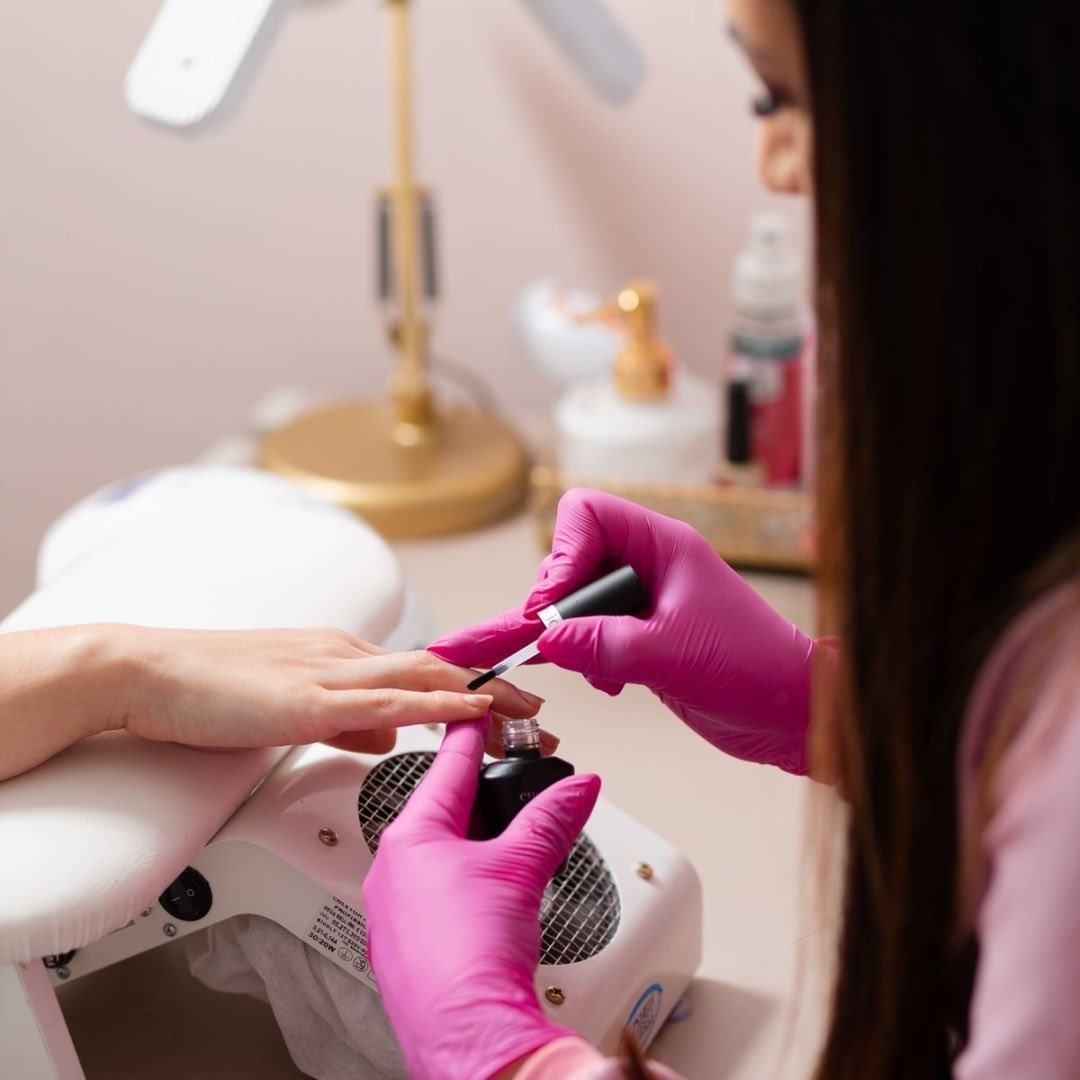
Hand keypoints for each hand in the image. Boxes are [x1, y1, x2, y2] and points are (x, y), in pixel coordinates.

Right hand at [112, 625, 544, 754]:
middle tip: (540, 716)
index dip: (472, 686)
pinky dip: (438, 707)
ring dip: (484, 699)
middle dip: (496, 695)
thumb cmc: (205, 690)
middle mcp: (343, 654)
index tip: (509, 705)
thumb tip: (386, 738)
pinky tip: (472, 714)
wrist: (144, 672)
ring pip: (425, 680)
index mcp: (339, 655)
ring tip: (529, 717)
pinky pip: (387, 703)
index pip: (422, 669)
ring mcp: (328, 674)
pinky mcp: (307, 701)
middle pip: (438, 671)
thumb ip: (342, 720)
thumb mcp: (289, 706)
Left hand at [363, 717, 600, 1079]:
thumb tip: (577, 789)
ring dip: (472, 841)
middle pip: (440, 810)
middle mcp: (391, 871)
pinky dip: (462, 881)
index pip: (446, 767)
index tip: (476, 710)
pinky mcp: (403, 948)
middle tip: (504, 773)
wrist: (468, 1039)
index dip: (468, 733)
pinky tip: (486, 895)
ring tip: (506, 838)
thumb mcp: (521, 868)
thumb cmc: (471, 957)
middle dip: (477, 793)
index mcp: (410, 839)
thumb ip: (551, 819)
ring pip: (435, 855)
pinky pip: (432, 895)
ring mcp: (392, 913)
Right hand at [432, 488, 829, 773]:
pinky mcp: (641, 637)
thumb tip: (546, 639)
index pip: (586, 515)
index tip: (551, 608)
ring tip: (585, 669)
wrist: (791, 713)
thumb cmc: (756, 669)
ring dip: (568, 637)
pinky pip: (590, 634)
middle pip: (571, 559)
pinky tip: (607, 683)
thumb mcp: (673, 655)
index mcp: (663, 545)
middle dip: (555, 604)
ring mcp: (644, 601)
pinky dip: (584, 658)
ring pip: (575, 602)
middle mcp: (649, 565)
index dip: (561, 556)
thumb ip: (606, 644)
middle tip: (545, 643)